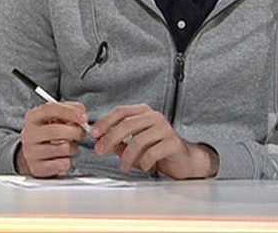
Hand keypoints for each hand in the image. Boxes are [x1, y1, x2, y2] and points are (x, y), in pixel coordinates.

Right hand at [16, 102, 89, 177]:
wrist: (37, 156)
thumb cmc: (50, 134)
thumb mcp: (57, 118)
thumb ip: (71, 111)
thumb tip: (82, 113)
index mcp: (33, 117)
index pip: (50, 109)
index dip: (70, 112)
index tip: (84, 118)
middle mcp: (28, 134)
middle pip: (56, 130)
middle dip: (75, 132)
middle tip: (82, 134)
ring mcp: (31, 152)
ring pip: (62, 148)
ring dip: (73, 148)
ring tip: (70, 147)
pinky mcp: (37, 168)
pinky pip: (62, 164)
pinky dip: (68, 161)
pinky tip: (63, 158)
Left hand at [91, 103, 215, 179]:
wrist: (183, 160)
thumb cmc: (158, 150)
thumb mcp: (133, 146)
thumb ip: (117, 143)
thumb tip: (100, 142)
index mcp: (143, 112)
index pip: (120, 112)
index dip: (105, 122)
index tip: (94, 133)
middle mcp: (154, 117)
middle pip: (126, 124)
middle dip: (110, 139)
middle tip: (100, 151)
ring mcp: (165, 128)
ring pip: (138, 140)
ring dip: (127, 156)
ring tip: (124, 166)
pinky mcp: (173, 142)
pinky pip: (151, 152)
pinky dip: (143, 162)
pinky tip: (143, 166)